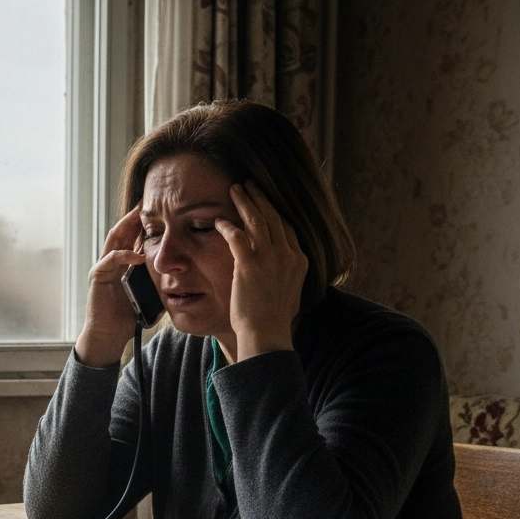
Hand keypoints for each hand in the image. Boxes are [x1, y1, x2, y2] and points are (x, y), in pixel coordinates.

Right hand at [74, 205, 145, 367]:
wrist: (110, 335)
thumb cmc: (129, 316)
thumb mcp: (150, 294)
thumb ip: (161, 281)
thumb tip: (185, 276)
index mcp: (124, 263)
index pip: (133, 236)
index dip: (144, 223)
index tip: (159, 210)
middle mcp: (111, 261)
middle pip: (122, 231)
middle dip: (134, 217)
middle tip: (148, 203)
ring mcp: (102, 266)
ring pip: (114, 239)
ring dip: (127, 227)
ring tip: (141, 216)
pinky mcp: (97, 276)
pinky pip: (111, 260)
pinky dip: (124, 255)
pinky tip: (138, 255)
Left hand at [215, 181, 307, 360]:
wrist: (267, 333)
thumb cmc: (275, 320)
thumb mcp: (292, 293)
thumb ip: (288, 276)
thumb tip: (284, 272)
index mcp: (299, 260)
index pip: (288, 228)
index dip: (276, 212)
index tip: (266, 202)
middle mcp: (287, 254)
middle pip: (274, 217)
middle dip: (260, 198)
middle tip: (250, 185)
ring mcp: (269, 257)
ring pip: (256, 219)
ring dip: (245, 201)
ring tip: (235, 189)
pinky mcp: (249, 263)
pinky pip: (236, 235)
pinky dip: (227, 225)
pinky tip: (220, 220)